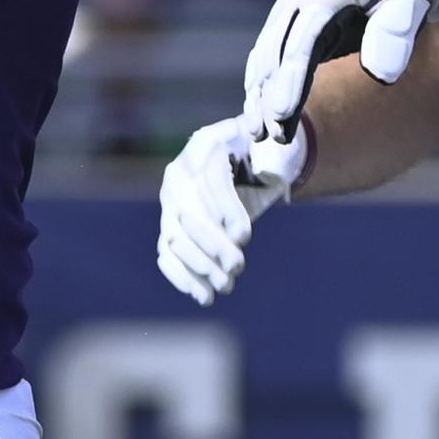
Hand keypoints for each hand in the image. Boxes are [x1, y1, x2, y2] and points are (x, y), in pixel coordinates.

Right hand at [154, 113, 309, 304]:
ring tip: (225, 286)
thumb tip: (262, 159)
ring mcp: (171, 201)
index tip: (244, 236)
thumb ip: (268, 147)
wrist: (249, 160)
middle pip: (187, 212)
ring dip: (199, 266)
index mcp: (205, 144)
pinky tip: (203, 296)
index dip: (224, 208)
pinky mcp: (170, 225)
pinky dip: (182, 277)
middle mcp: (180, 172)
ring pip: (175, 237)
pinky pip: (167, 254)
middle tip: (238, 267)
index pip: (208, 178)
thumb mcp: (271, 142)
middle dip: (212, 244)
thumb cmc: (264, 151)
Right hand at [241, 0, 438, 136]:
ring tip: (258, 129)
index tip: (282, 117)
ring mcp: (293, 3)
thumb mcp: (409, 3)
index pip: (300, 46)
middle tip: (268, 136)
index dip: (289, 83)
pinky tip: (260, 104)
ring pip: (267, 52)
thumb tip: (382, 75)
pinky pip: (271, 48)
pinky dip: (264, 77)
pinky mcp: (294, 12)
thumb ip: (394, 36)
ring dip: (260, 90)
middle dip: (268, 95)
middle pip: (276, 53)